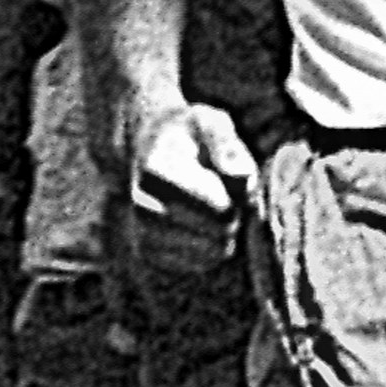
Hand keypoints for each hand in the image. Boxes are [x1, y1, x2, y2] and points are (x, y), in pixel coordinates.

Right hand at [119, 101, 255, 271]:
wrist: (146, 148)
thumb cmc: (189, 134)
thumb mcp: (210, 123)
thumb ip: (227, 147)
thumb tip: (242, 178)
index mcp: (157, 172)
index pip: (221, 208)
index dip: (237, 196)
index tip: (228, 177)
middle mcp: (143, 207)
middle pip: (221, 232)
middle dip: (233, 214)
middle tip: (222, 191)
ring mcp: (143, 234)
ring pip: (214, 252)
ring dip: (223, 232)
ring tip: (210, 205)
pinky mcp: (150, 254)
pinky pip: (201, 263)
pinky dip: (211, 246)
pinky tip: (201, 223)